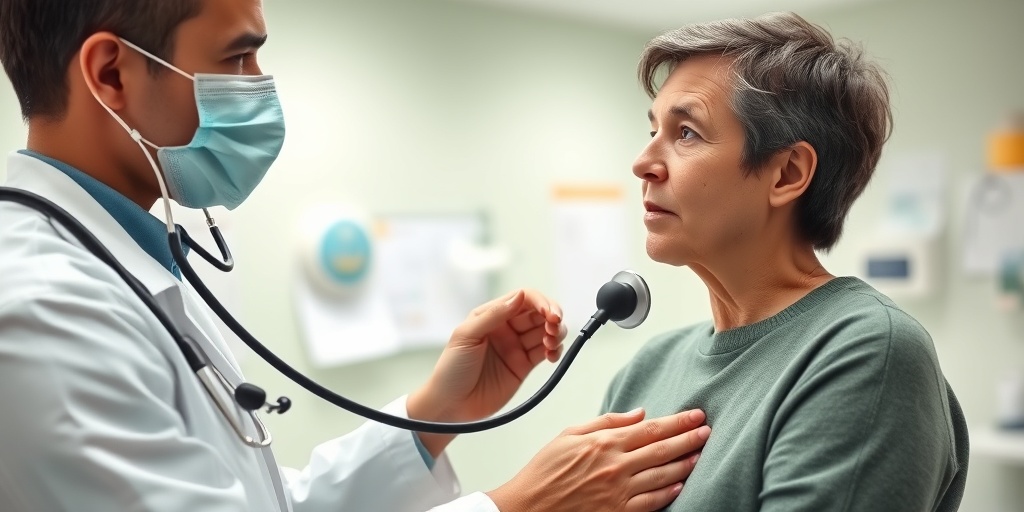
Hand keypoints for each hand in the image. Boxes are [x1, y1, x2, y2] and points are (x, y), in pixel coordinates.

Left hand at [408, 289, 566, 453]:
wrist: (451, 406)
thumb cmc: (451, 369)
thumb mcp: (467, 335)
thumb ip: (494, 315)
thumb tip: (521, 295)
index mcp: (491, 314)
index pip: (523, 298)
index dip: (541, 302)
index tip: (550, 314)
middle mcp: (506, 327)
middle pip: (539, 313)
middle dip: (553, 316)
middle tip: (555, 327)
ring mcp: (516, 346)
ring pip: (546, 331)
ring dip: (557, 333)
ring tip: (552, 343)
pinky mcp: (523, 366)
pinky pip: (546, 352)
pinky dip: (555, 350)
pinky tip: (552, 356)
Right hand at [487, 408, 709, 511]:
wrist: (529, 506)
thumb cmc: (545, 471)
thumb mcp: (570, 434)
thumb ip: (606, 421)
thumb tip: (638, 414)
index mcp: (605, 443)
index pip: (652, 428)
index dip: (678, 421)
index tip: (695, 415)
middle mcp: (616, 466)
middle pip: (663, 449)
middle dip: (689, 439)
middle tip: (707, 431)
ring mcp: (619, 492)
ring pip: (663, 475)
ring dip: (685, 464)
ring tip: (700, 455)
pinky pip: (652, 502)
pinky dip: (668, 492)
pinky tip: (680, 485)